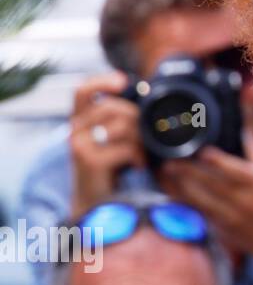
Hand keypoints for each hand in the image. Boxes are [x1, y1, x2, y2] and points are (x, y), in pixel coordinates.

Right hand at [68, 72, 144, 215]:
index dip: (101, 81)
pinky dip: (139, 156)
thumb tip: (146, 97)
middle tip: (145, 138)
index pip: (82, 91)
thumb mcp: (115, 138)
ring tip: (142, 152)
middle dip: (137, 119)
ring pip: (121, 125)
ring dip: (140, 139)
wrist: (98, 203)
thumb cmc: (112, 167)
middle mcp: (75, 130)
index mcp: (80, 121)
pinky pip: (126, 148)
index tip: (123, 81)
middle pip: (112, 107)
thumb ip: (122, 119)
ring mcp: (80, 146)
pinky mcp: (90, 161)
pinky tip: (139, 165)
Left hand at [157, 124, 252, 258]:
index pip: (231, 168)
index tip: (199, 150)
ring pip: (200, 201)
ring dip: (180, 188)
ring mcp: (234, 220)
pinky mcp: (228, 234)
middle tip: (169, 161)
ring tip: (164, 175)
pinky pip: (203, 216)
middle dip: (185, 171)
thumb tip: (244, 129)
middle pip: (208, 183)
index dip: (213, 158)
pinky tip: (176, 196)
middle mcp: (244, 201)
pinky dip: (188, 205)